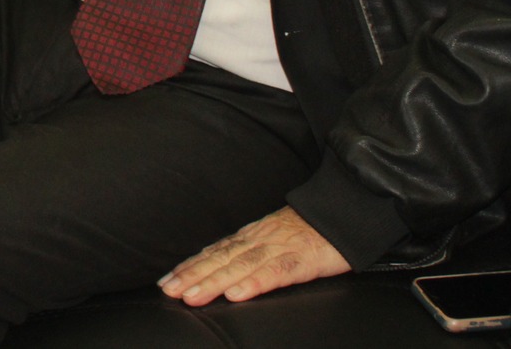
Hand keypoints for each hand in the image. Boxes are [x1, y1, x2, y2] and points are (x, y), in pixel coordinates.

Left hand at [159, 206, 349, 304]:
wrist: (344, 213)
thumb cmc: (310, 230)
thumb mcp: (274, 237)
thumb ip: (249, 250)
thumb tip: (222, 267)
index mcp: (251, 236)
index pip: (214, 251)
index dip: (190, 266)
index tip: (167, 280)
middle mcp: (259, 240)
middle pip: (220, 259)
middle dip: (192, 275)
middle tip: (168, 290)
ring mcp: (279, 249)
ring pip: (240, 267)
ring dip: (214, 282)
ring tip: (192, 296)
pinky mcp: (301, 260)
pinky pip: (274, 273)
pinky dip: (253, 283)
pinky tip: (236, 295)